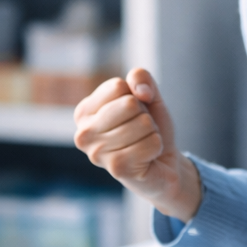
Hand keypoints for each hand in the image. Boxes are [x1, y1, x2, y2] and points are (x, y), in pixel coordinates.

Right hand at [73, 68, 201, 221]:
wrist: (162, 164)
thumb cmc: (148, 129)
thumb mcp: (147, 95)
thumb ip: (141, 78)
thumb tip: (141, 92)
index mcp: (84, 112)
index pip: (117, 86)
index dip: (135, 97)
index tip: (132, 114)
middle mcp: (84, 134)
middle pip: (130, 104)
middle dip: (144, 115)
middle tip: (140, 131)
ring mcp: (97, 154)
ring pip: (143, 124)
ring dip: (151, 132)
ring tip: (142, 143)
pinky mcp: (116, 169)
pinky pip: (151, 143)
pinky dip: (157, 147)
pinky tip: (147, 158)